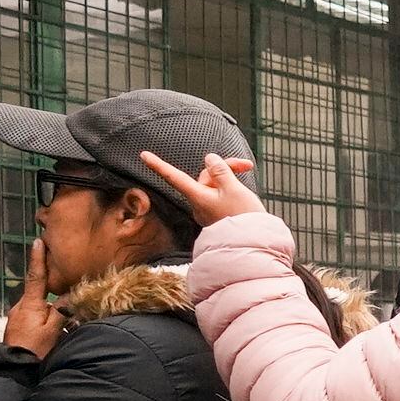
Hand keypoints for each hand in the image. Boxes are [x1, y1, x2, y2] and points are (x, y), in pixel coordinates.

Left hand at [2, 231, 59, 356]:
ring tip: (61, 322)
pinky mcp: (16, 327)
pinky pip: (32, 317)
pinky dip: (43, 319)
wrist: (13, 369)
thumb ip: (61, 311)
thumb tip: (68, 296)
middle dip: (50, 291)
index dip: (37, 259)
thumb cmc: (35, 351)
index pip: (35, 276)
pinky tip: (50, 331)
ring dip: (48, 310)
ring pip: (36, 306)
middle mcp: (20, 307)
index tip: (37, 241)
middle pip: (38, 293)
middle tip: (63, 290)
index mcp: (30, 304)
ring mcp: (16, 317)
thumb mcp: (52, 331)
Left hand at [139, 148, 265, 229]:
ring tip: (248, 176)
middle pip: (205, 177)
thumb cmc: (244, 218)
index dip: (158, 165)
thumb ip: (221, 170)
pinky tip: (244, 193)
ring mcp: (208, 211)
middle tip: (247, 165)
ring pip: (214, 186)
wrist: (256, 245)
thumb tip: (209, 159)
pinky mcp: (217, 217)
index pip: (174, 177)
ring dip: (230, 178)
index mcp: (198, 197)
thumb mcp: (234, 188)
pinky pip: (220, 196)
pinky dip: (231, 190)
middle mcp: (199, 205)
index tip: (143, 155)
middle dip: (224, 168)